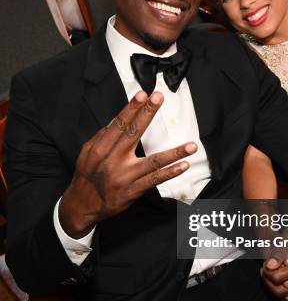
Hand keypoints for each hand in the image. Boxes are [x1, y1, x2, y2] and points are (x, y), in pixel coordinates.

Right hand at [59, 90, 196, 237]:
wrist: (82, 205)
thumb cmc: (87, 175)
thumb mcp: (88, 152)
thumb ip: (104, 136)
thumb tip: (119, 118)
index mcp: (101, 148)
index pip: (119, 124)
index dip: (131, 108)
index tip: (143, 94)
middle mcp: (113, 160)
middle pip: (133, 133)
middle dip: (147, 114)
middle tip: (159, 98)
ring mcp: (125, 176)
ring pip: (153, 162)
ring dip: (174, 153)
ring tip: (191, 145)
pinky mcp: (133, 191)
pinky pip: (155, 180)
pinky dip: (170, 173)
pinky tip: (183, 166)